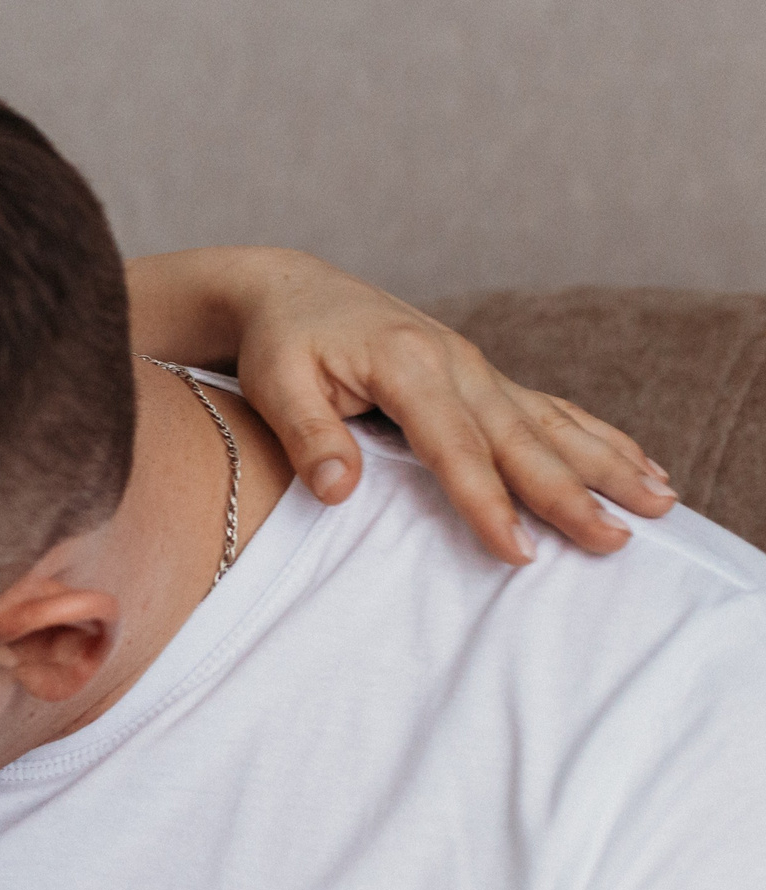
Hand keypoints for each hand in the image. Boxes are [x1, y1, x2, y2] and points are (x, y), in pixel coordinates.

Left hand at [131, 247, 677, 564]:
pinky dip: (594, 437)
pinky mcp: (482, 377)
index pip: (456, 449)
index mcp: (410, 366)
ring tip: (660, 502)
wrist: (293, 290)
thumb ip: (310, 438)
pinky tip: (635, 462)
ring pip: (553, 423)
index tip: (520, 552)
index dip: (488, 504)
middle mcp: (458, 364)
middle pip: (524, 440)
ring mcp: (477, 368)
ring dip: (607, 463)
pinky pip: (549, 410)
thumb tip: (339, 492)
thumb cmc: (281, 342)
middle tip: (618, 540)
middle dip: (573, 493)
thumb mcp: (277, 386)